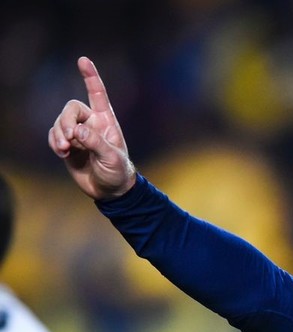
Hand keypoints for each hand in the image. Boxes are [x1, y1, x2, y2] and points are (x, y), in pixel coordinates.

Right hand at [48, 56, 136, 199]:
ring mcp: (78, 134)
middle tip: (69, 138)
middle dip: (66, 121)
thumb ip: (95, 143)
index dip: (90, 77)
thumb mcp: (112, 158)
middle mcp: (91, 123)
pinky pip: (54, 136)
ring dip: (59, 134)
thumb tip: (76, 131)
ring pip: (59, 122)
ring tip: (66, 149)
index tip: (83, 60)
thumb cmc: (118, 171)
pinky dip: (55, 142)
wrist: (110, 190)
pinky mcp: (68, 145)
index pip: (97, 94)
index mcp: (106, 120)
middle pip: (71, 109)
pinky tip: (62, 152)